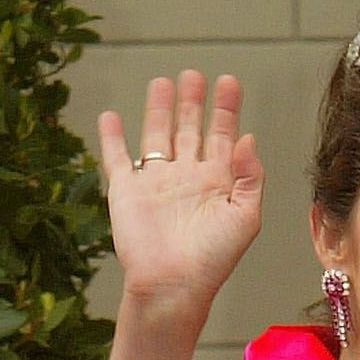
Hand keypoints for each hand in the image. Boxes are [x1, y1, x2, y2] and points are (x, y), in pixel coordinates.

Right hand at [97, 70, 262, 333]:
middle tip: (194, 75)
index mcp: (216, 183)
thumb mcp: (246, 217)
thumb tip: (248, 138)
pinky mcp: (126, 190)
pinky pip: (116, 158)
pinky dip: (110, 137)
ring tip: (162, 82)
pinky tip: (109, 115)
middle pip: (189, 129)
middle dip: (193, 102)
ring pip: (156, 135)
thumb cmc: (213, 259)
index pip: (222, 136)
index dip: (226, 109)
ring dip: (159, 109)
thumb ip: (250, 177)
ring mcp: (155, 182)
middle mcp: (186, 178)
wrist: (172, 284)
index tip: (229, 82)